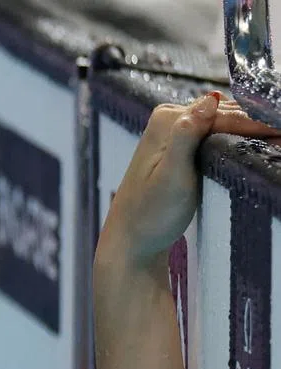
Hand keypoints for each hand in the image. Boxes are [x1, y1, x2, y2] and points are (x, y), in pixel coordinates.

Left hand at [101, 92, 280, 269]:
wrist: (132, 239)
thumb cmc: (151, 213)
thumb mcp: (171, 176)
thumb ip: (186, 136)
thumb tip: (210, 99)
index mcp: (167, 120)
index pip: (225, 115)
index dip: (259, 124)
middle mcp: (169, 118)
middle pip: (226, 115)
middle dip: (260, 124)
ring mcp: (174, 132)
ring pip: (224, 124)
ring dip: (253, 130)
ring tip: (279, 138)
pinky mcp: (179, 147)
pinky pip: (217, 135)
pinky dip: (239, 138)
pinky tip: (260, 143)